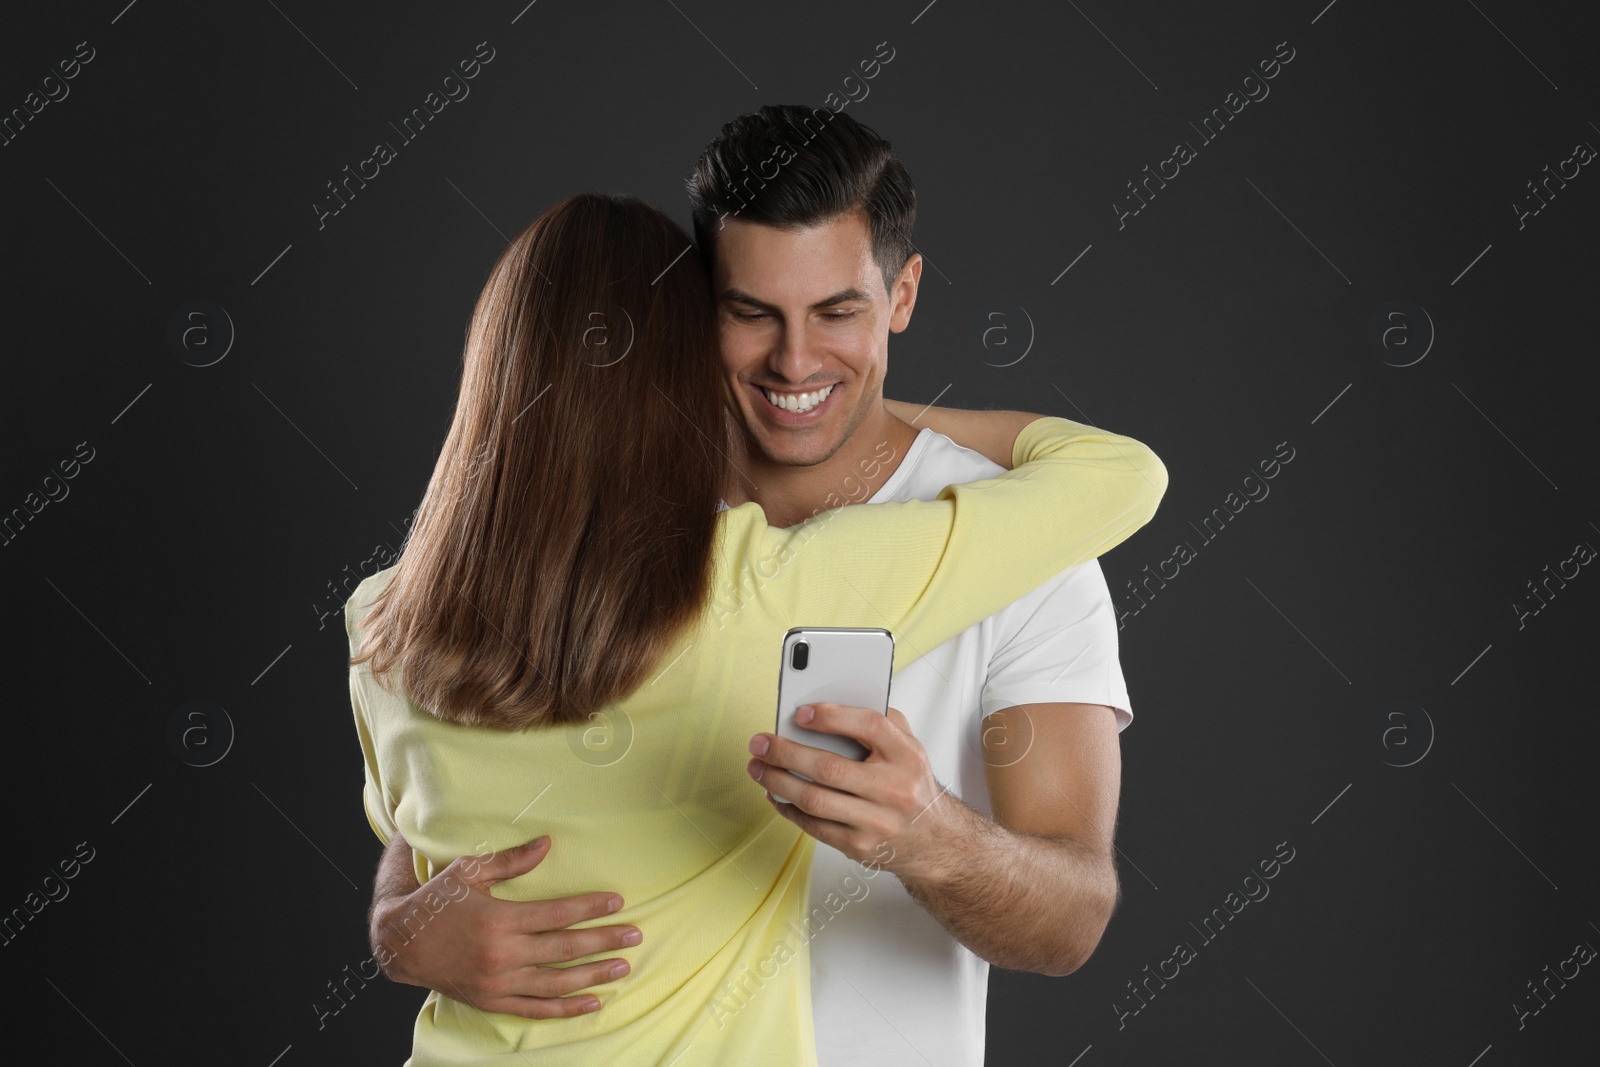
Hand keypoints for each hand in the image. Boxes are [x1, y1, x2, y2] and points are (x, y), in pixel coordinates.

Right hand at [370, 836, 641, 1017]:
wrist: (399, 942)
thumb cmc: (436, 900)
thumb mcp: (469, 871)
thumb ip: (512, 861)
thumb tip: (547, 844)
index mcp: (499, 920)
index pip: (557, 914)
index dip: (590, 908)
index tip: (618, 902)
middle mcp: (502, 954)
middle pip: (564, 948)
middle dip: (604, 941)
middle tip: (636, 935)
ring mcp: (498, 982)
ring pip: (556, 982)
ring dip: (593, 976)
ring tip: (623, 967)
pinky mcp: (491, 1000)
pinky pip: (535, 1009)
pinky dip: (565, 1007)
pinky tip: (593, 1001)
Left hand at [746, 703, 951, 878]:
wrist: (933, 840)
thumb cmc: (910, 784)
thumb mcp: (908, 746)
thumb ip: (879, 721)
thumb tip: (826, 706)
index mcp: (906, 756)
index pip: (869, 727)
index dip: (831, 717)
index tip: (798, 713)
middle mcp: (894, 790)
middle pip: (829, 768)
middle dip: (785, 753)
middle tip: (759, 743)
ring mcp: (876, 822)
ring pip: (815, 800)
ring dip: (778, 782)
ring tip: (757, 767)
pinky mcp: (859, 847)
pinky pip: (814, 826)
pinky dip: (788, 808)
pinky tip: (774, 793)